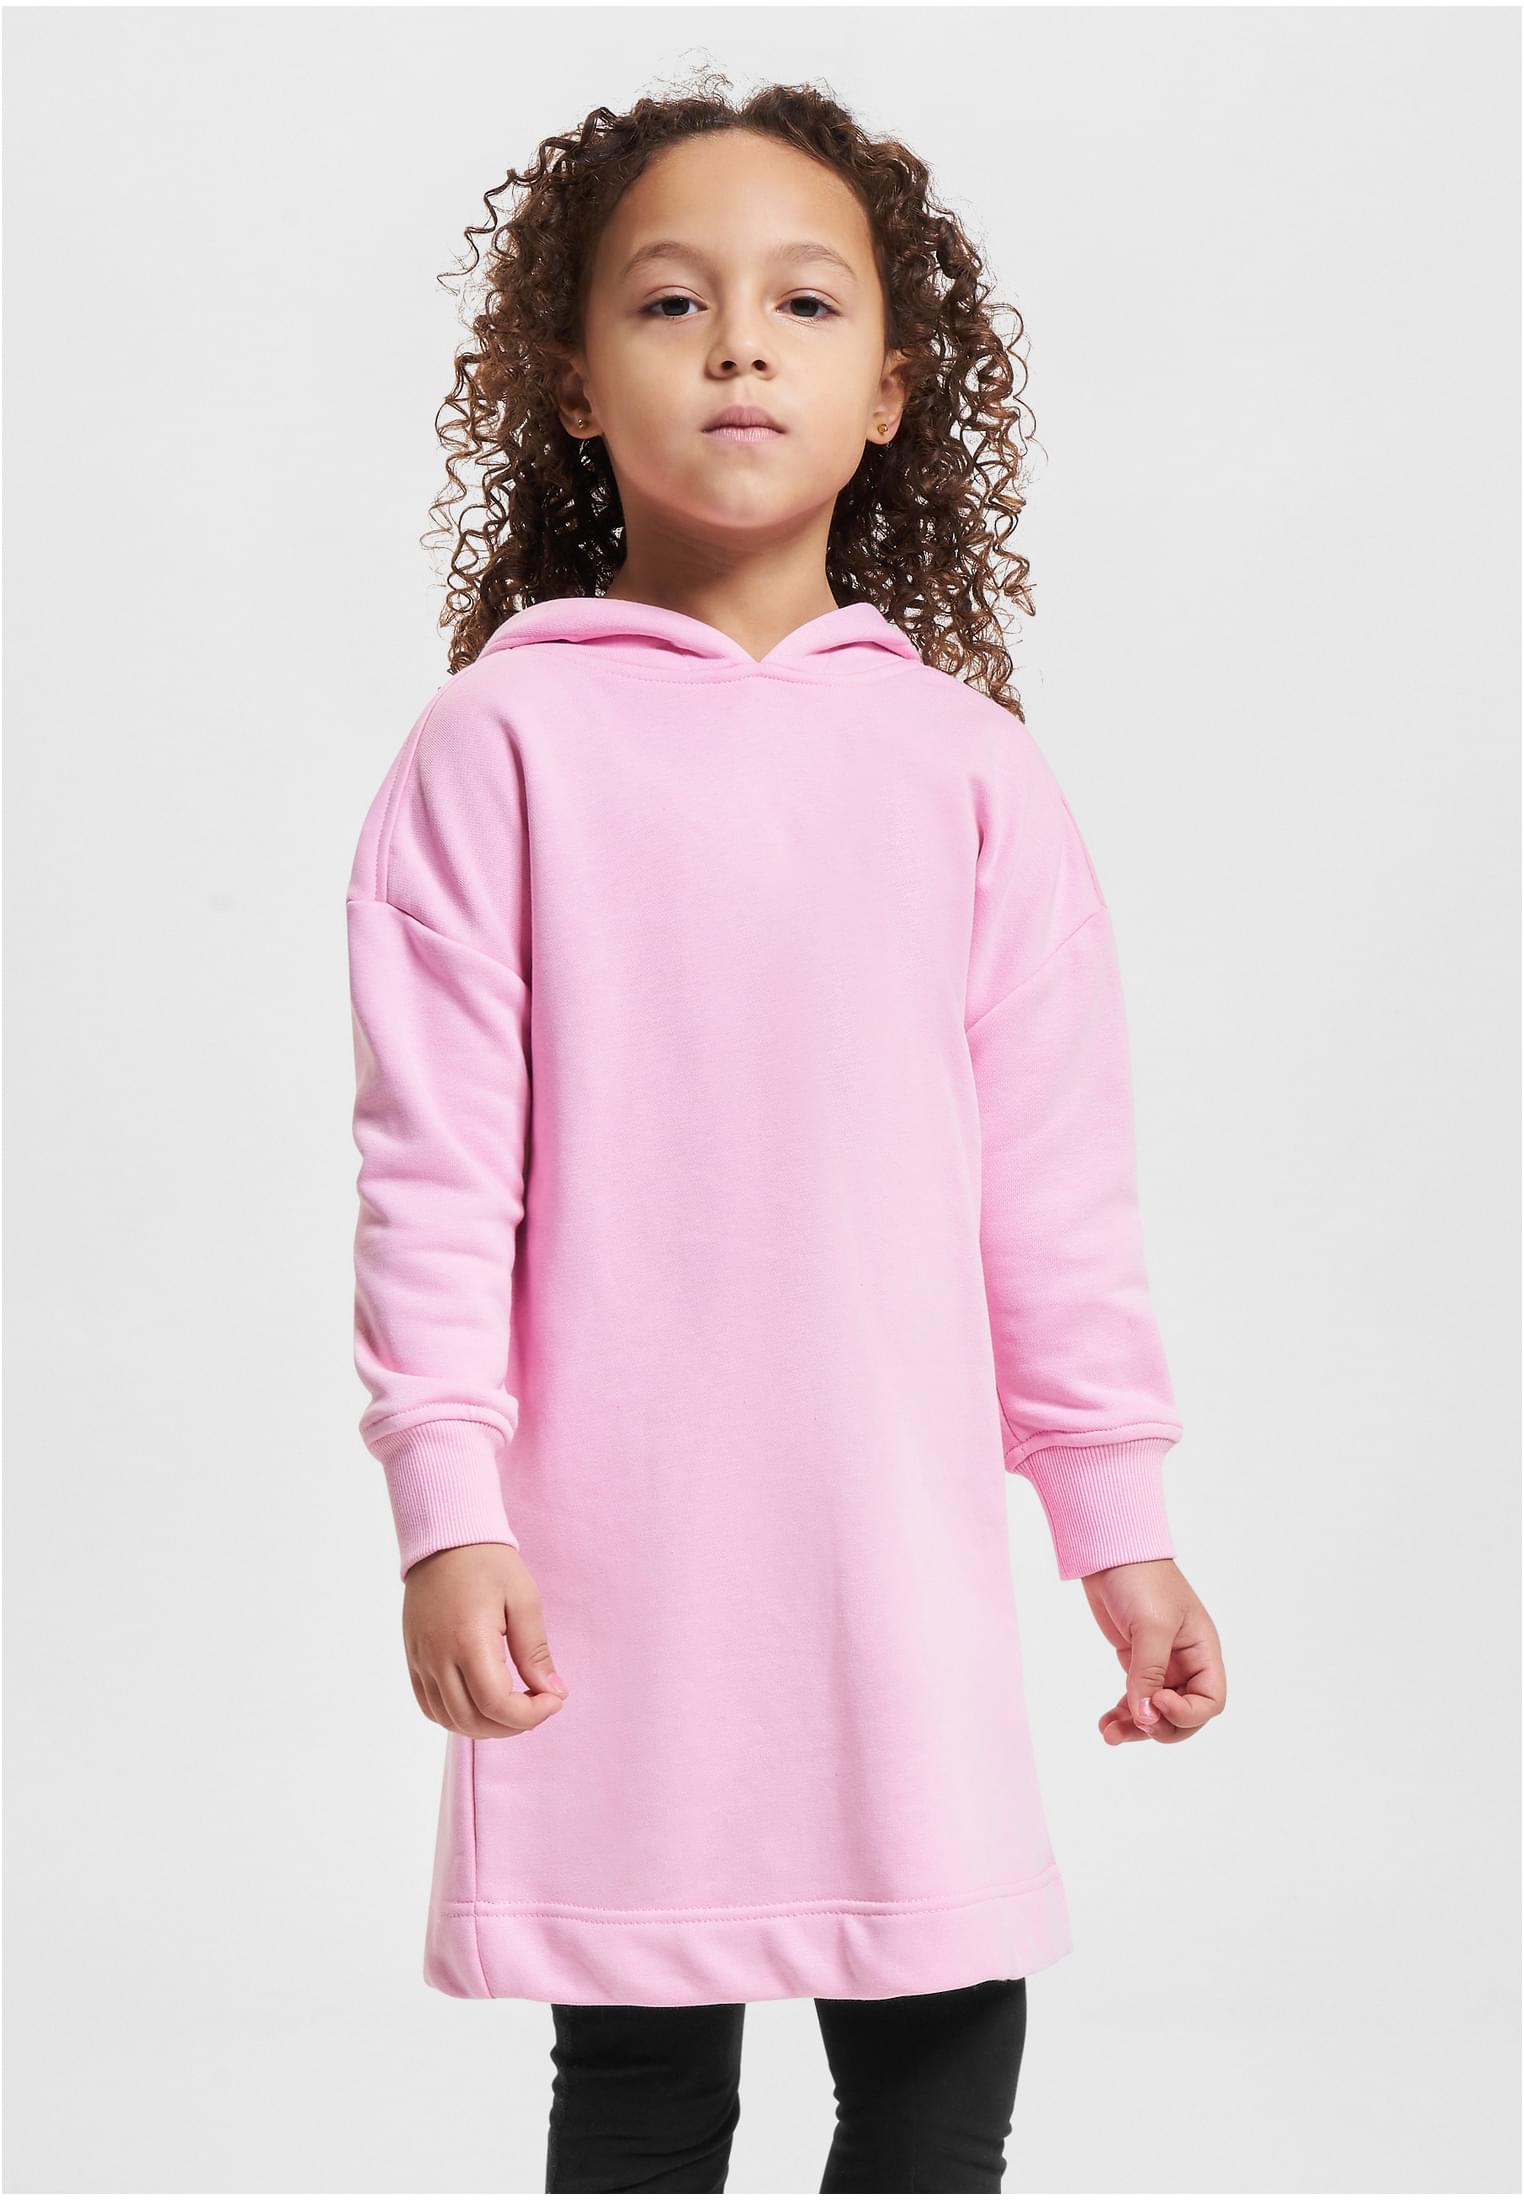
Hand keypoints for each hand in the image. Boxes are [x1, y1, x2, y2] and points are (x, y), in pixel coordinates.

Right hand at [401, 1541, 569, 1738]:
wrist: (445, 1540)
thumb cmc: (489, 1563)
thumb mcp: (524, 1599)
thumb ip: (536, 1651)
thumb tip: (554, 1692)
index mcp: (468, 1640)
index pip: (496, 1704)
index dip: (530, 1715)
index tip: (554, 1699)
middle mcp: (438, 1657)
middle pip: (471, 1720)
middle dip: (512, 1725)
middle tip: (538, 1705)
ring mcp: (421, 1660)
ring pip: (448, 1719)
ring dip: (485, 1726)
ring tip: (513, 1707)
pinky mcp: (414, 1659)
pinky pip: (429, 1706)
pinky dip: (456, 1717)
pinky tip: (481, 1704)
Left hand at [1080, 1557, 1224, 1745]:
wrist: (1110, 1552)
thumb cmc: (1141, 1579)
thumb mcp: (1151, 1625)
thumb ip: (1149, 1672)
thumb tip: (1146, 1715)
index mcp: (1203, 1652)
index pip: (1210, 1701)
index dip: (1187, 1713)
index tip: (1157, 1702)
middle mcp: (1186, 1662)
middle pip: (1183, 1714)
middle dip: (1160, 1727)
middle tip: (1135, 1725)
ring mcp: (1160, 1664)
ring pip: (1156, 1712)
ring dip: (1136, 1727)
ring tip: (1109, 1734)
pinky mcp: (1136, 1662)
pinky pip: (1136, 1699)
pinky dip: (1123, 1714)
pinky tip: (1106, 1723)